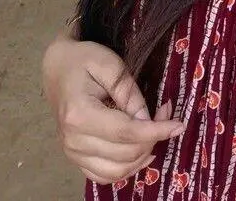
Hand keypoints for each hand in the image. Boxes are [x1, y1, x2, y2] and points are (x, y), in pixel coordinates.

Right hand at [42, 34, 184, 183]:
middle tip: (167, 114)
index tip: (179, 124)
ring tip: (156, 131)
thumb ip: (130, 94)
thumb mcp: (110, 65)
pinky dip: (127, 168)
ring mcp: (72, 152)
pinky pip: (105, 176)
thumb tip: (148, 121)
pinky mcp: (75, 158)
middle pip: (124, 154)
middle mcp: (73, 140)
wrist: (57, 68)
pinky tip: (142, 152)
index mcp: (80, 114)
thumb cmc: (84, 60)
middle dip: (153, 138)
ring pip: (117, 171)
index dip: (156, 131)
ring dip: (143, 156)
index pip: (126, 132)